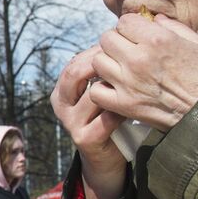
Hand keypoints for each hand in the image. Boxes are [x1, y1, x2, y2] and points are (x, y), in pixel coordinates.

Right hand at [51, 45, 127, 198]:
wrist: (106, 157)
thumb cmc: (109, 118)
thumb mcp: (101, 92)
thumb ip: (103, 71)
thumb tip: (121, 41)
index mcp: (62, 90)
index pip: (75, 62)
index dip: (98, 52)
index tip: (123, 47)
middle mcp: (60, 104)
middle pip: (75, 73)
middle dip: (102, 63)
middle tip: (127, 60)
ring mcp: (70, 123)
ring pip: (93, 94)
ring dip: (116, 87)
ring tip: (136, 81)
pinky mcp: (84, 138)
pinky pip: (106, 118)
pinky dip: (122, 110)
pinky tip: (136, 106)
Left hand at [89, 12, 197, 130]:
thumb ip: (173, 27)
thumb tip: (154, 19)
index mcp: (157, 40)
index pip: (124, 21)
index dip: (131, 27)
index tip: (139, 35)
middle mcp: (138, 59)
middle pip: (107, 39)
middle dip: (117, 41)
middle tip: (129, 50)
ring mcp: (129, 83)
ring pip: (98, 62)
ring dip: (107, 62)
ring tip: (121, 68)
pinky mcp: (125, 105)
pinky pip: (96, 91)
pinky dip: (102, 88)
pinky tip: (116, 87)